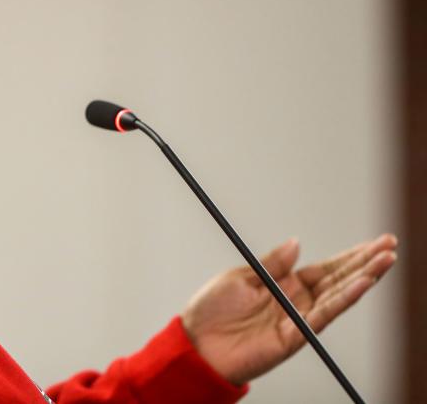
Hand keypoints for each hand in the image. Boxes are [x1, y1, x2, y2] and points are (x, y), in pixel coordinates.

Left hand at [180, 233, 397, 385]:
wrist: (195, 344)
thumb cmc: (211, 311)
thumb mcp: (240, 276)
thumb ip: (272, 263)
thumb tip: (297, 243)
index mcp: (283, 284)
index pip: (325, 268)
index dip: (349, 256)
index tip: (373, 242)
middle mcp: (296, 302)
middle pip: (339, 279)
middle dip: (365, 262)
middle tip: (390, 245)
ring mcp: (298, 319)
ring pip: (338, 296)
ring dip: (363, 277)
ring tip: (386, 260)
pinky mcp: (295, 336)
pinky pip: (324, 315)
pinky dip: (344, 299)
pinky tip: (363, 283)